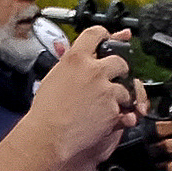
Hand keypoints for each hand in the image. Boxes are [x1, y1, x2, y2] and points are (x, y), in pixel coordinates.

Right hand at [26, 20, 139, 162]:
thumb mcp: (54, 76)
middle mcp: (93, 71)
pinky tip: (104, 119)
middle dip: (119, 71)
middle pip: (120, 60)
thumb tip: (66, 48)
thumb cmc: (46, 111)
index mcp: (76, 58)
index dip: (106, 36)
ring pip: (126, 87)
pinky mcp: (113, 109)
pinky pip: (125, 109)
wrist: (48, 136)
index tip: (111, 39)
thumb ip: (68, 61)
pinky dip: (119, 115)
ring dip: (120, 96)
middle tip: (112, 80)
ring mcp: (106, 90)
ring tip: (103, 106)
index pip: (97, 34)